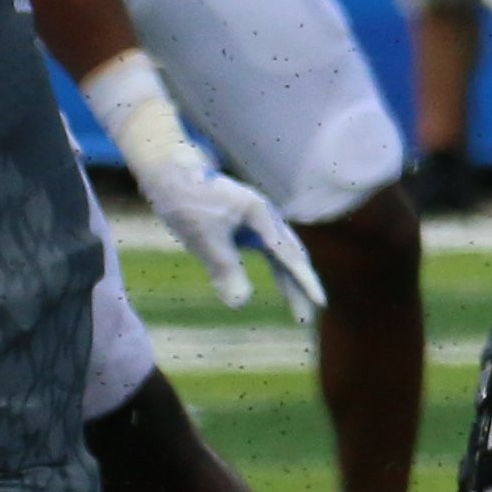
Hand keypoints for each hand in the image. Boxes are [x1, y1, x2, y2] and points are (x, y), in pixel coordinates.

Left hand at [108, 88, 324, 317]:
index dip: (305, 283)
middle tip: (306, 319)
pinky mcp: (244, 225)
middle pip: (291, 258)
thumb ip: (224, 269)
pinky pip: (268, 253)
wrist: (171, 171)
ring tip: (296, 309)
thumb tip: (240, 304)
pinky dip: (276, 271)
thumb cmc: (188, 201)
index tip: (320, 304)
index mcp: (262, 216)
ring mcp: (257, 221)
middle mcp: (266, 217)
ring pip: (281, 256)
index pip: (290, 257)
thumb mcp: (204, 238)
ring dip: (289, 282)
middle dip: (300, 288)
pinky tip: (279, 284)